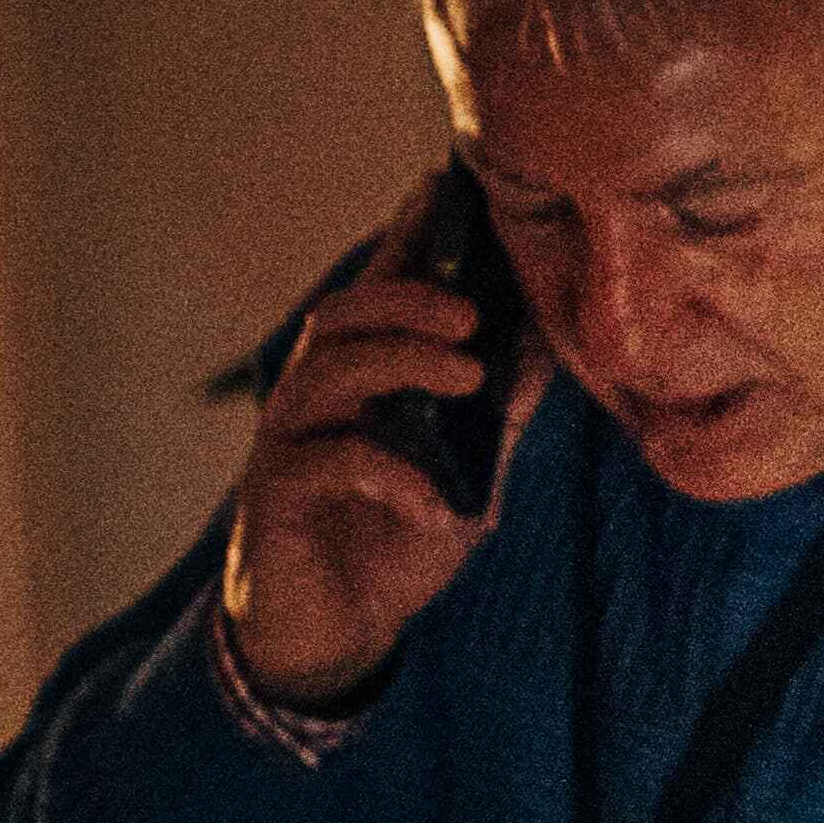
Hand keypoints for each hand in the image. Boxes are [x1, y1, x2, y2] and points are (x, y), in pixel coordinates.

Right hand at [224, 178, 520, 711]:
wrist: (338, 634)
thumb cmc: (392, 543)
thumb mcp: (467, 478)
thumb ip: (496, 420)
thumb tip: (548, 352)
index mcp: (362, 385)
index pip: (380, 297)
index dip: (406, 241)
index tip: (443, 188)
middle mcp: (316, 401)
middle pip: (340, 319)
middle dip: (404, 300)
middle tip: (470, 311)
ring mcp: (289, 445)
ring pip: (323, 373)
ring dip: (397, 362)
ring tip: (464, 373)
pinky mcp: (275, 499)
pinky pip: (322, 464)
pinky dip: (385, 473)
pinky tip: (432, 497)